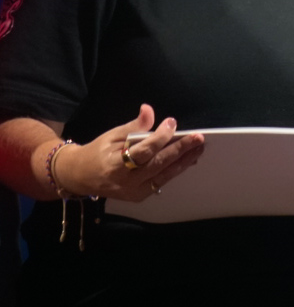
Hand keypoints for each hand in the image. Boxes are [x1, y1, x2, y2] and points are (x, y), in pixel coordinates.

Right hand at [59, 104, 205, 200]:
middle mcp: (124, 181)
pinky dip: (175, 170)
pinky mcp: (139, 196)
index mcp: (113, 165)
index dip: (160, 137)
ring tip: (199, 148)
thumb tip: (149, 109)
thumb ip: (133, 126)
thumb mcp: (111, 136)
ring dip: (184, 161)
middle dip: (179, 150)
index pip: (143, 151)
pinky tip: (188, 159)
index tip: (172, 123)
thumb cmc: (97, 152)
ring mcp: (133, 191)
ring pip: (163, 175)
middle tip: (198, 138)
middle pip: (157, 165)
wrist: (80, 177)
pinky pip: (161, 182)